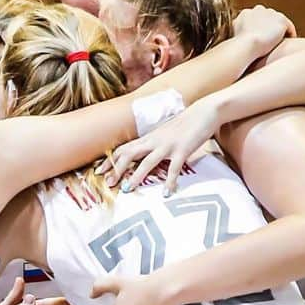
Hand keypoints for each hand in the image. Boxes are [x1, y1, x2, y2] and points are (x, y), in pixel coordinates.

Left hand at [97, 97, 220, 192]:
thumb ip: (153, 144)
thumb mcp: (164, 133)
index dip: (111, 160)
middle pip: (129, 154)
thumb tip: (143, 156)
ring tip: (127, 189)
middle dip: (117, 169)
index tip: (99, 171)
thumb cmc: (185, 124)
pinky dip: (169, 181)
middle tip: (109, 184)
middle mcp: (154, 141)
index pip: (124, 149)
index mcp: (149, 138)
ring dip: (136, 176)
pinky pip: (174, 168)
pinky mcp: (183, 150)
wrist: (205, 111)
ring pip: (147, 162)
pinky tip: (167, 193)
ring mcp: (168, 145)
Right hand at [233, 4, 295, 59]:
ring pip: (279, 21)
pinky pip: (289, 27)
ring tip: (282, 41)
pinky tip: (289, 42)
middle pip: (268, 17)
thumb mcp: (231, 34)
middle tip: (272, 39)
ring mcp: (271, 14)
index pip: (255, 18)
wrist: (246, 45)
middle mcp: (259, 9)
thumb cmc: (237, 44)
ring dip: (280, 30)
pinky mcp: (282, 20)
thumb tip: (232, 30)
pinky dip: (290, 33)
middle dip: (269, 26)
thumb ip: (235, 29)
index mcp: (246, 12)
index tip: (260, 36)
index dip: (258, 27)